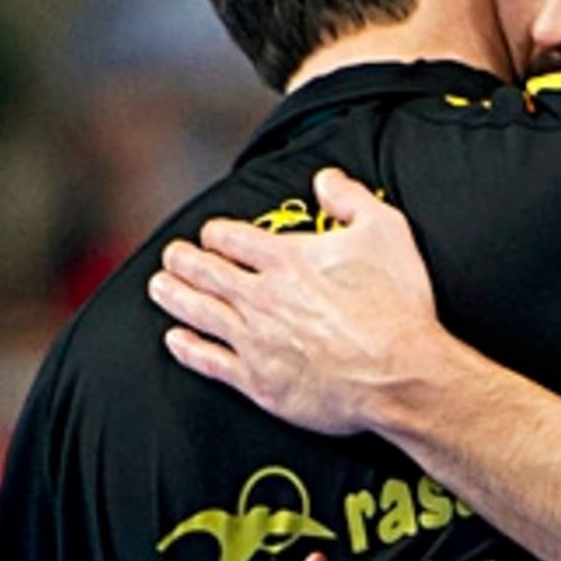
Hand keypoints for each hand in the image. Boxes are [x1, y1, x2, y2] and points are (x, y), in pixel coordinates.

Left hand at [148, 167, 439, 434]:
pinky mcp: (259, 381)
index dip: (217, 233)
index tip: (213, 235)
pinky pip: (209, 361)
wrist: (400, 374)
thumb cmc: (396, 305)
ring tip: (160, 286)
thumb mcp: (387, 232)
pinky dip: (187, 348)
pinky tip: (176, 340)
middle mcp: (262, 297)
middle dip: (185, 260)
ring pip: (199, 312)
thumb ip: (351, 199)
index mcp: (287, 259)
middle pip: (207, 272)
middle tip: (173, 256)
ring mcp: (255, 340)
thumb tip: (326, 180)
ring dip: (175, 296)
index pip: (233, 238)